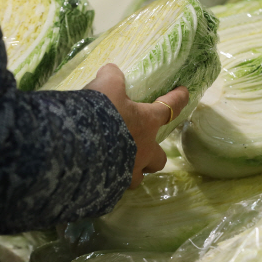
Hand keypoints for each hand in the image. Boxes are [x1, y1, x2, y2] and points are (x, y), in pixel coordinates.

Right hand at [85, 63, 189, 188]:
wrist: (77, 146)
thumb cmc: (100, 112)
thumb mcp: (105, 86)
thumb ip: (111, 77)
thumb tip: (111, 71)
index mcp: (146, 123)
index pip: (169, 108)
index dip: (178, 99)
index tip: (184, 93)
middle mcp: (143, 151)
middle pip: (158, 159)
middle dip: (154, 155)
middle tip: (141, 147)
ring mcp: (128, 173)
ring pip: (138, 178)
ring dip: (132, 171)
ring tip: (117, 166)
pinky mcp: (110, 189)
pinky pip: (114, 188)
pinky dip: (108, 182)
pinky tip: (96, 177)